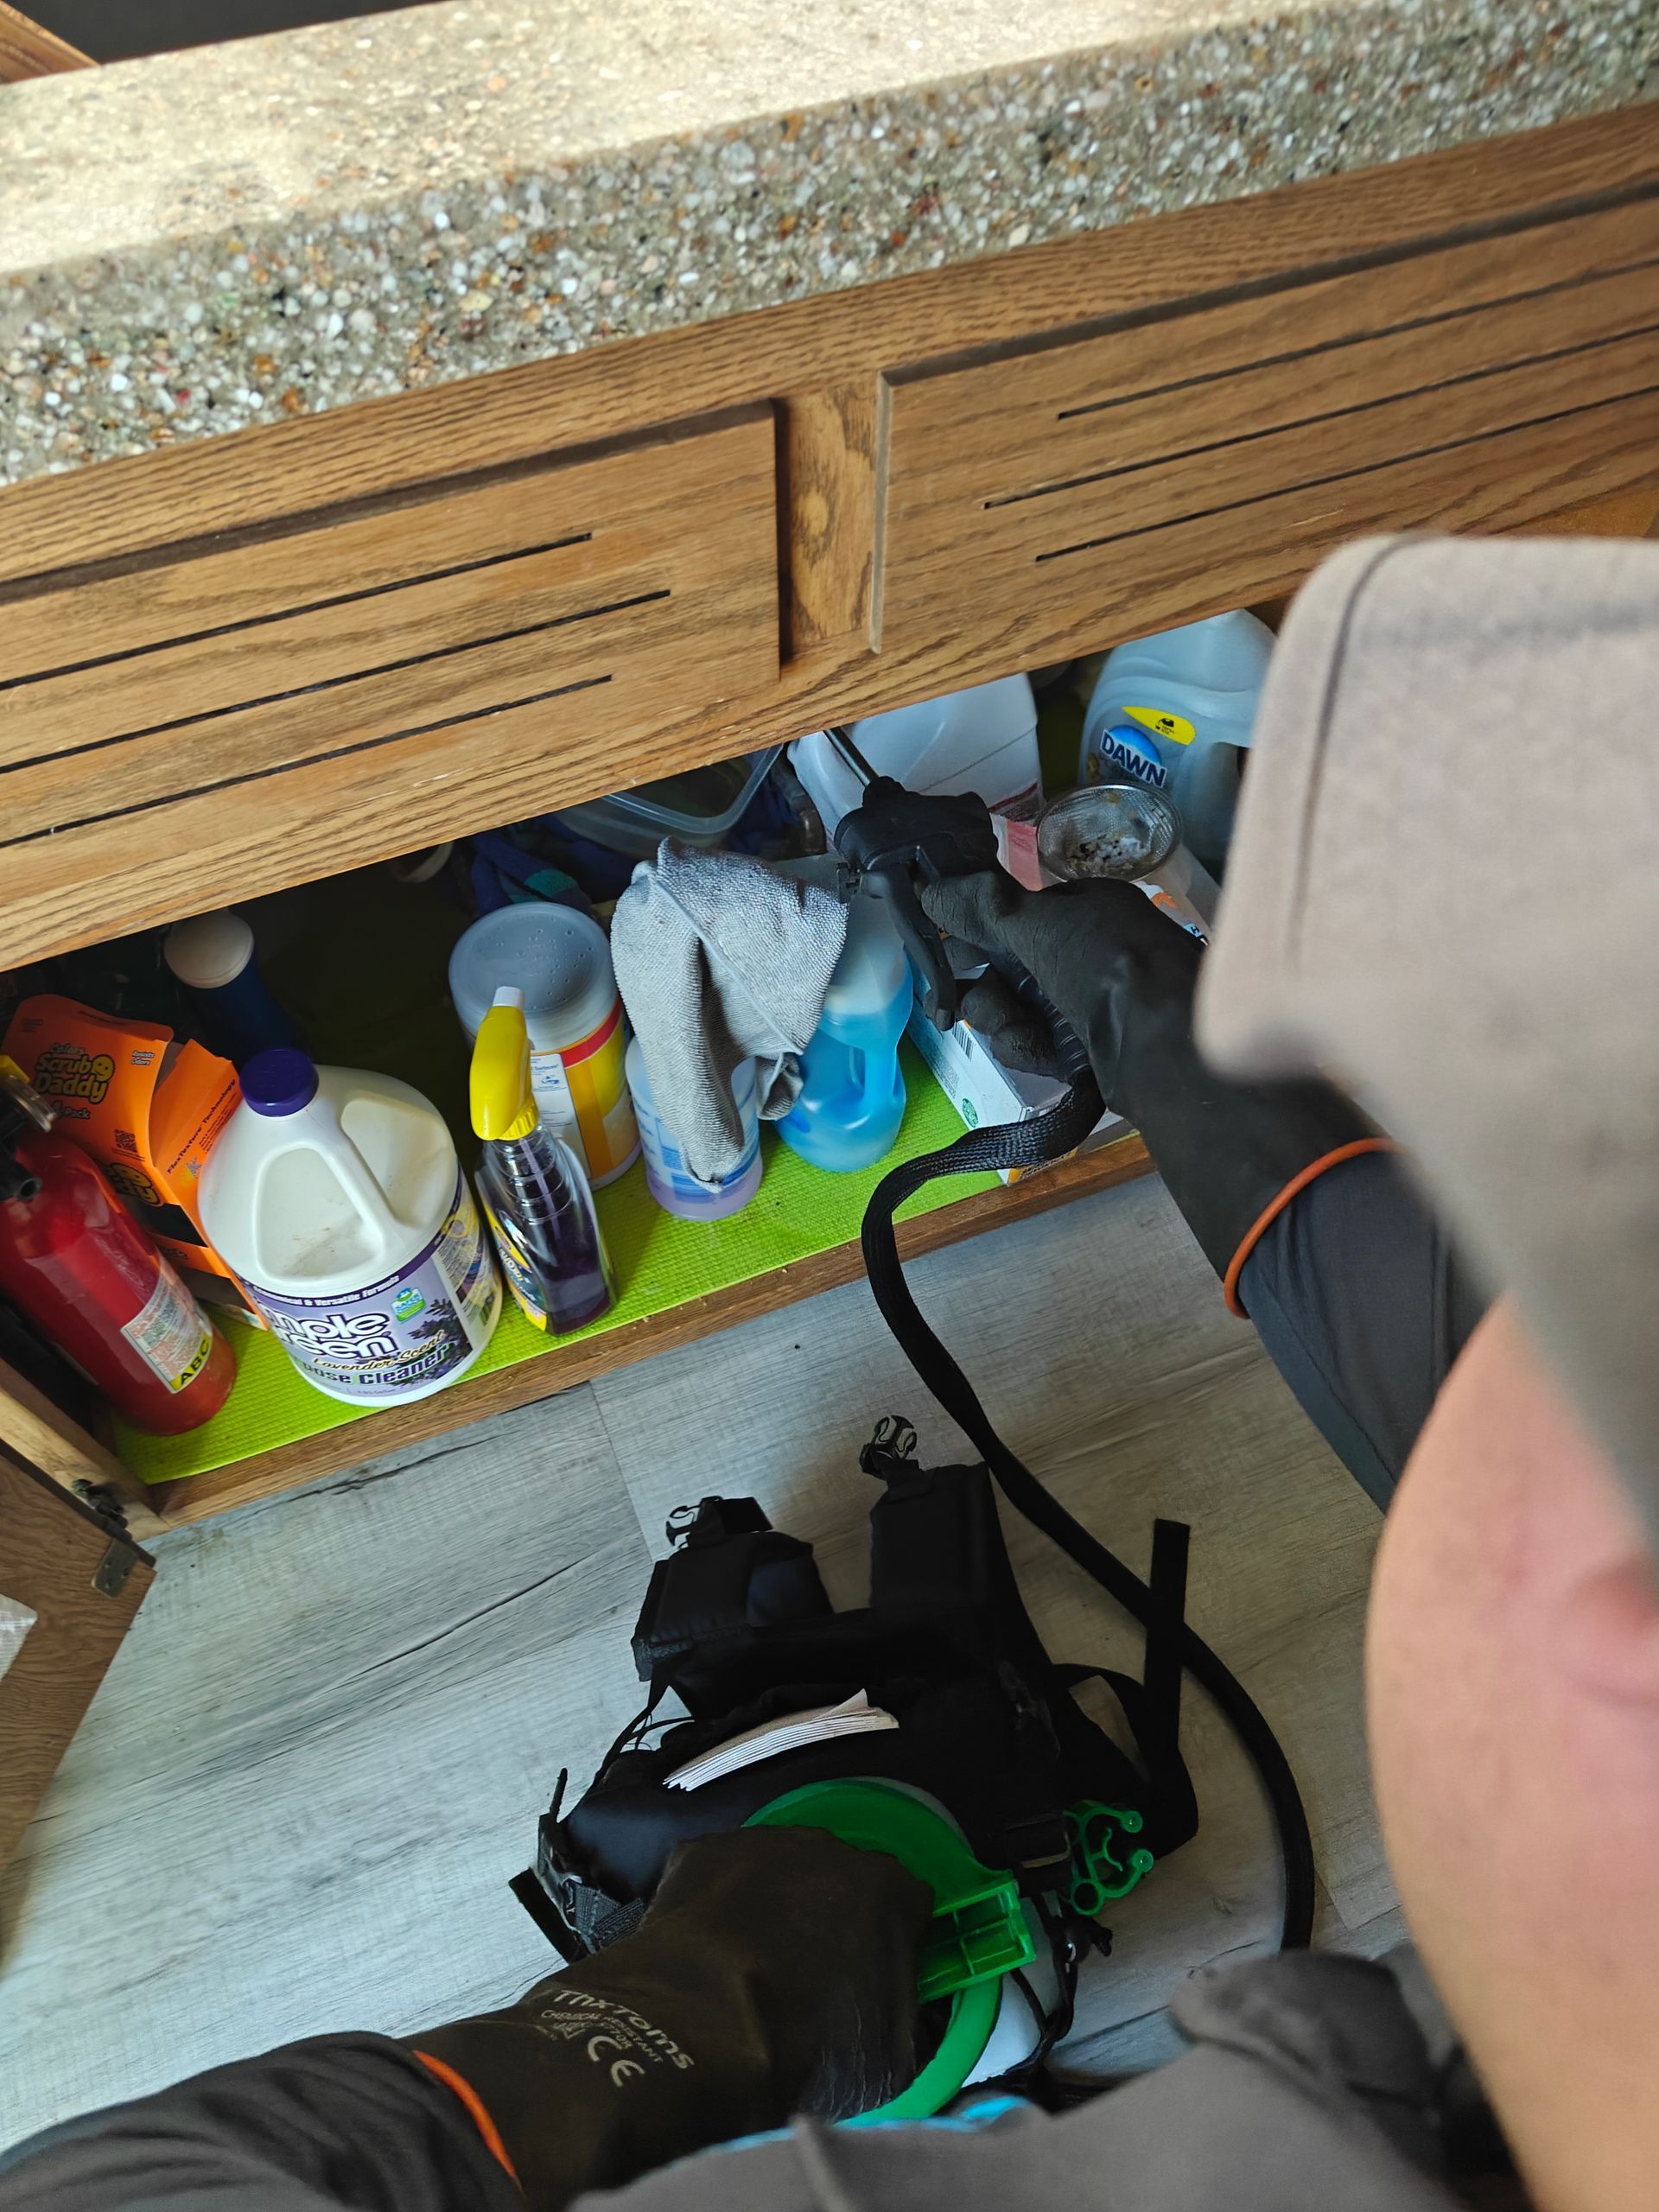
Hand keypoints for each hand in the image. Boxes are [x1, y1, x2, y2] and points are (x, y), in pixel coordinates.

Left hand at [626, 1826, 930, 2118]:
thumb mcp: (892, 2061)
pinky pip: (718, 1875)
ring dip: (771, 1909)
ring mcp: (761, 1843)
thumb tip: (895, 2016)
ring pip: (778, 1872)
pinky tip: (705, 1953)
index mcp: (890, 1890)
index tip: (875, 1981)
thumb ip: (905, 2017)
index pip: (908, 1907)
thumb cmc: (809, 2048)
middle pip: (841, 1881)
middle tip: (808, 1982)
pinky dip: (715, 1907)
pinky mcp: (701, 1851)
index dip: (893, 1946)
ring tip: (749, 1971)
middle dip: (831, 1921)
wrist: (706, 2032)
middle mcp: (831, 1849)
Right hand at [919, 870, 1199, 1109]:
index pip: (1014, 917)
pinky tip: (1040, 1048)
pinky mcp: (1086, 1050)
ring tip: (1016, 1024)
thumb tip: (927, 883)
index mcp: (1084, 910)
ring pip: (1015, 1008)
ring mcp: (1087, 1003)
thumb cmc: (1107, 964)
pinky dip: (1030, 1046)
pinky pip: (1035, 1044)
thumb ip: (981, 906)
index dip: (974, 932)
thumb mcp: (1041, 923)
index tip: (942, 946)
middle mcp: (1086, 953)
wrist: (1167, 1042)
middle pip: (1007, 967)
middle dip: (984, 983)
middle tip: (954, 995)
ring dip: (1003, 1017)